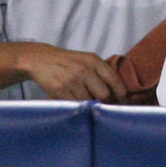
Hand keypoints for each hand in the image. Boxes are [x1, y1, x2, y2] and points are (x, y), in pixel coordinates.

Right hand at [11, 42, 127, 101]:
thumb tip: (119, 92)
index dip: (121, 93)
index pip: (114, 79)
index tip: (124, 102)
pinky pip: (74, 103)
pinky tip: (78, 106)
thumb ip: (102, 72)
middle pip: (104, 94)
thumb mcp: (87, 60)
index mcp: (94, 61)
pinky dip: (78, 107)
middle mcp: (84, 69)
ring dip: (91, 106)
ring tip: (91, 106)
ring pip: (89, 101)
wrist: (41, 59)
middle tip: (107, 107)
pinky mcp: (59, 88)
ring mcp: (71, 79)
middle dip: (107, 103)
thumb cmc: (70, 62)